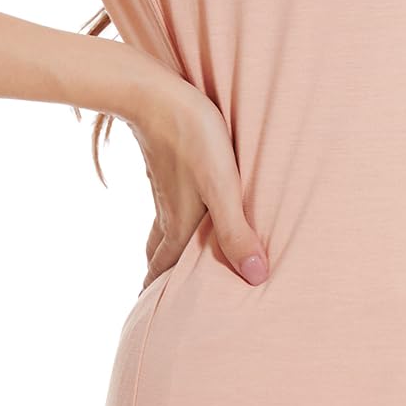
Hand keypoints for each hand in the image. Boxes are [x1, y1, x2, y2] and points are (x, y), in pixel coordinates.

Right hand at [127, 67, 269, 289]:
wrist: (153, 93)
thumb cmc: (193, 138)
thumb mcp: (223, 188)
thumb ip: (237, 232)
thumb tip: (256, 277)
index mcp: (178, 223)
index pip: (164, 268)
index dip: (158, 291)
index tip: (150, 313)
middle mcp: (167, 209)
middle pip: (158, 251)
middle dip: (158, 274)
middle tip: (155, 295)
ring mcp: (164, 185)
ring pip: (160, 226)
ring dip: (162, 246)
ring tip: (166, 259)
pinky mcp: (166, 162)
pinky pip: (166, 200)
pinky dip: (170, 216)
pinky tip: (179, 204)